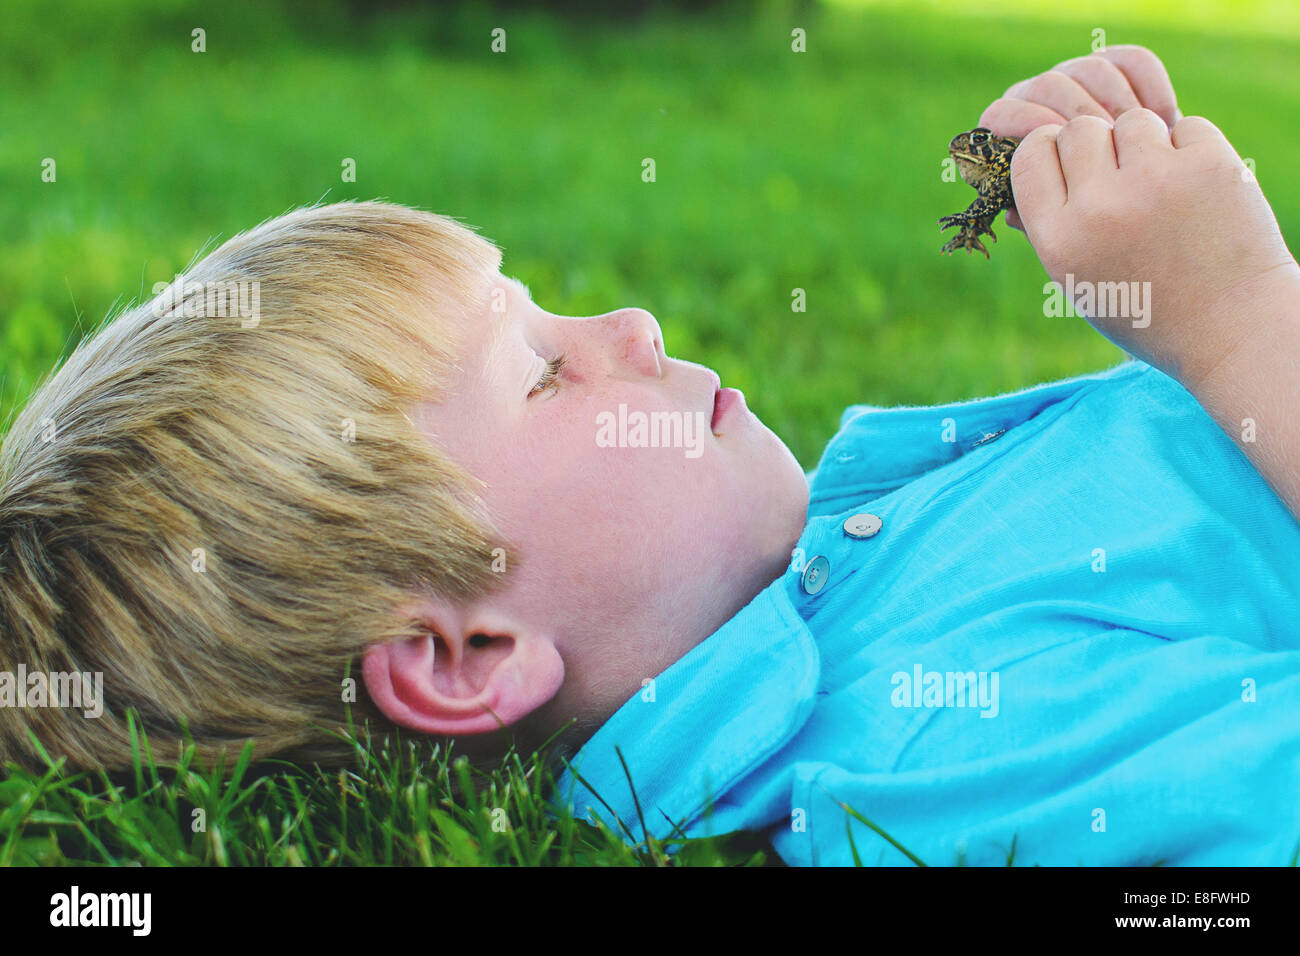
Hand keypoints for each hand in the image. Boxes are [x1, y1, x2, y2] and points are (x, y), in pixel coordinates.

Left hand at [980, 45, 1181, 229]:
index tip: (1062, 160)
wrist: (1146, 214)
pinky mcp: (1120, 64)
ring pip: (1091, 70)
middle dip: (1082, 122)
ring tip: (1143, 148)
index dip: (1027, 128)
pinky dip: (1152, 88)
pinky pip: (1134, 61)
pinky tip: (1166, 121)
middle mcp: (1037, 100)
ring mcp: (1077, 78)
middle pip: (1048, 86)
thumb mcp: (1063, 236)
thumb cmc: (1095, 234)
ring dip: (1119, 107)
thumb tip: (1013, 213)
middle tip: (1111, 158)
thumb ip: (1037, 222)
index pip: (1003, 114)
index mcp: (1011, 136)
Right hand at [1010, 109, 1297, 387]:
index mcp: (1061, 239)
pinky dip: (1191, 148)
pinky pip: (1185, 126)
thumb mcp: (1081, 283)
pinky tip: (1196, 188)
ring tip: (1160, 185)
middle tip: (1118, 175)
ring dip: (1144, 143)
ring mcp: (1156, 182)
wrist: (1232, 327)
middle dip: (1095, 145)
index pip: (1031, 155)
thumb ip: (1046, 233)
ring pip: (1132, 120)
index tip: (1066, 164)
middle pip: (1077, 130)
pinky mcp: (1208, 165)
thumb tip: (1010, 196)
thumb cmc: (1146, 309)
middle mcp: (1100, 208)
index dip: (1046, 152)